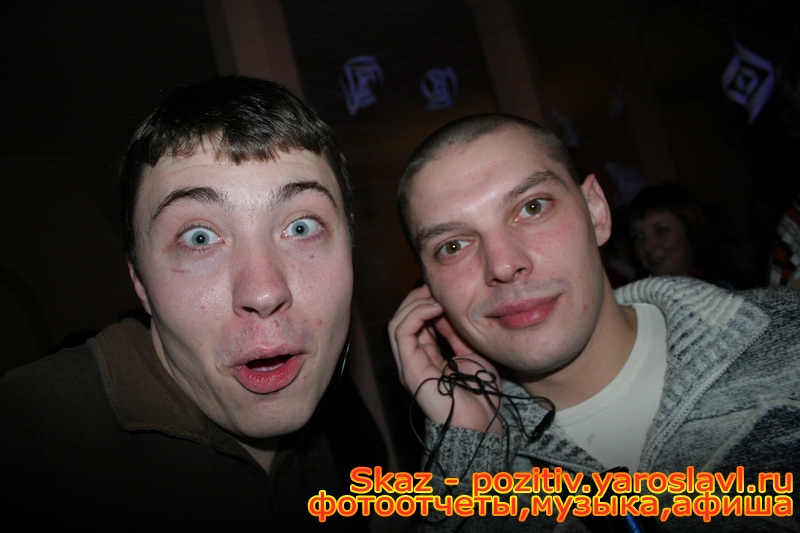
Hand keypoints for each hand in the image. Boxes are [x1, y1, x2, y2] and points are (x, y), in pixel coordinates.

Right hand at [388, 285, 502, 434]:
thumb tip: (448, 310)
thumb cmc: (479, 394)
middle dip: (418, 298)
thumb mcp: (470, 353)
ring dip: (415, 303)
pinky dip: (416, 314)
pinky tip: (435, 308)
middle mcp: (412, 360)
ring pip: (398, 322)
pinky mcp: (410, 367)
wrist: (482, 422)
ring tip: (435, 296)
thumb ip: (456, 334)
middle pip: (403, 319)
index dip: (426, 302)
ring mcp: (408, 364)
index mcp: (425, 357)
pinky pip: (402, 332)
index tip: (443, 291)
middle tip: (436, 288)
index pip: (416, 322)